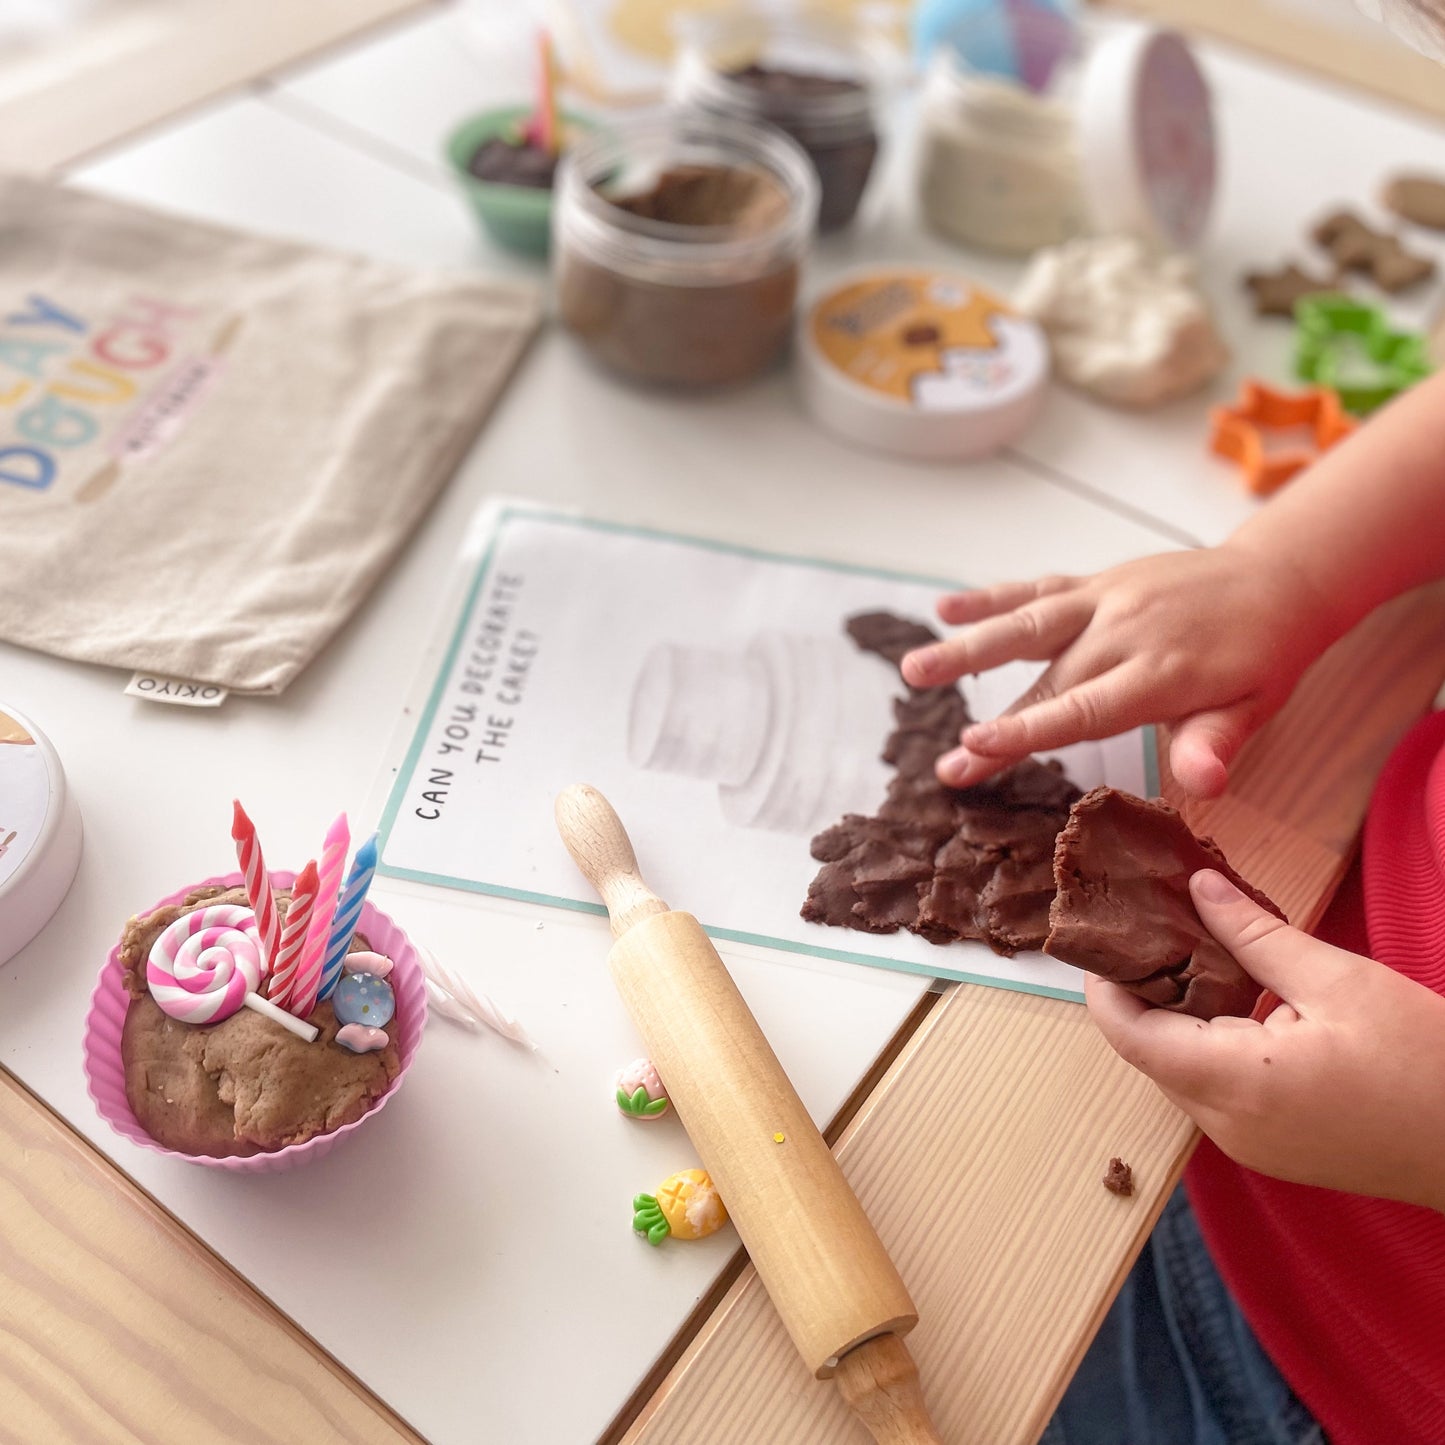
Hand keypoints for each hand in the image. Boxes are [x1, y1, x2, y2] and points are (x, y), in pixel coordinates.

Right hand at [899, 544, 1336, 798]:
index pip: (1084, 709)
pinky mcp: (1095, 582)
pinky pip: (1037, 588)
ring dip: (967, 647)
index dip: (1028, 731)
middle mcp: (1124, 631)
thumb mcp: (1258, 705)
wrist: (1277, 577)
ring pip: (1027, 624)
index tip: (975, 749)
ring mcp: (1105, 600)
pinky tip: (945, 607)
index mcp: (1163, 673)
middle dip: (992, 725)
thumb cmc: (1263, 656)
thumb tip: (1203, 786)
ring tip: (914, 669)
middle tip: (944, 766)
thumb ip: (1218, 741)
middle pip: (1045, 682)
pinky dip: (991, 597)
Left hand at [1087, 869, 1444, 1211]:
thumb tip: (1198, 888)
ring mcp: (1249, 1147)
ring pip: (1180, 1072)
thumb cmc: (1429, 1064)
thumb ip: (1255, 936)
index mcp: (1235, 1084)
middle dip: (1143, 992)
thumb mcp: (1339, 982)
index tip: (1106, 936)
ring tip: (1193, 951)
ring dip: (1178, 1018)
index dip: (1104, 985)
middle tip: (1153, 927)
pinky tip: (1235, 1000)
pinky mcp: (1273, 1151)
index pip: (1128, 1035)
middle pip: (1149, 1052)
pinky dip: (1209, 1046)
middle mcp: (1227, 1126)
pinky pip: (1215, 1093)